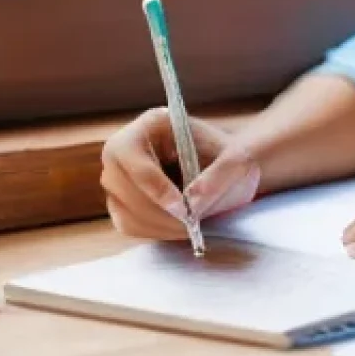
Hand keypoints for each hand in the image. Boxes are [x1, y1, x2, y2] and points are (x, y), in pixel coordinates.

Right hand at [100, 108, 260, 239]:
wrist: (226, 169)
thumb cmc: (229, 157)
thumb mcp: (236, 159)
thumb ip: (219, 176)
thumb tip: (193, 202)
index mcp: (150, 124)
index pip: (131, 154)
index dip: (154, 185)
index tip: (183, 208)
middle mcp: (124, 148)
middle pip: (120, 185)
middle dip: (158, 212)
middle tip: (190, 224)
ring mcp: (118, 176)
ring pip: (123, 209)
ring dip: (158, 225)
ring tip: (190, 227)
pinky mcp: (121, 202)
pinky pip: (127, 224)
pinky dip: (153, 231)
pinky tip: (178, 227)